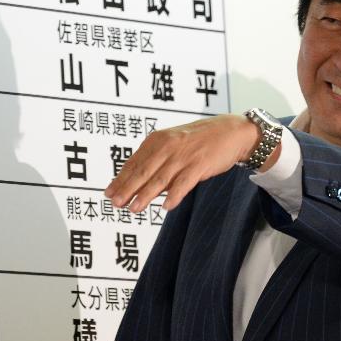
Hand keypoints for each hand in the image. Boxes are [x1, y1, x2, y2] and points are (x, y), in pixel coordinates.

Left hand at [105, 114, 267, 211]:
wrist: (231, 132)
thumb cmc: (200, 141)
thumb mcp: (173, 145)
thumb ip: (157, 163)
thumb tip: (138, 186)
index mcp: (158, 140)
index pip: (134, 162)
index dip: (120, 179)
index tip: (108, 193)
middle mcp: (168, 146)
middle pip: (143, 171)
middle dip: (127, 188)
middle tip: (115, 203)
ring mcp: (183, 155)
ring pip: (160, 178)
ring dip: (145, 195)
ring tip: (134, 208)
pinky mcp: (199, 164)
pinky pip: (184, 182)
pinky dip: (174, 195)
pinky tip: (166, 206)